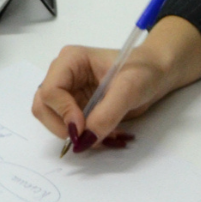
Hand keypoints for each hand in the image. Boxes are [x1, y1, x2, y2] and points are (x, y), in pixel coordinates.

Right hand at [31, 16, 200, 149]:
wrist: (157, 74)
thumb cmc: (144, 70)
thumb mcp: (128, 90)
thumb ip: (106, 114)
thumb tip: (85, 140)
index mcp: (70, 61)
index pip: (50, 91)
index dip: (63, 113)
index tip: (82, 128)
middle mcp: (63, 76)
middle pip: (43, 108)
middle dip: (64, 128)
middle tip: (90, 138)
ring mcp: (69, 94)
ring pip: (54, 122)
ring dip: (77, 135)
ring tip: (106, 136)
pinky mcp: (77, 109)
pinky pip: (71, 130)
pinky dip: (86, 138)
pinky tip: (107, 135)